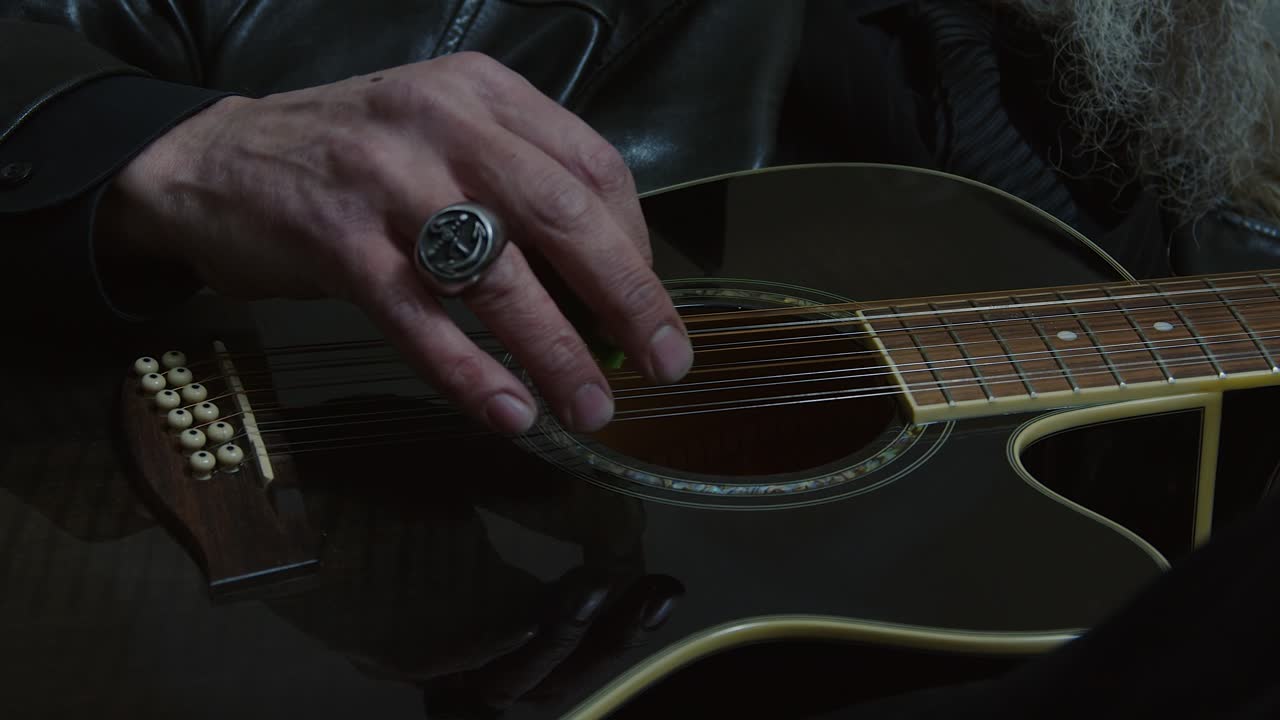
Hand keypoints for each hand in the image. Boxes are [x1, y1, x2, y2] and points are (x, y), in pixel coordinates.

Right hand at [98, 52, 692, 433]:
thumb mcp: (442, 138)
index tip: (650, 309)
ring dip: (556, 350)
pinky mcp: (334, 238)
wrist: (211, 161)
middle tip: (666, 365)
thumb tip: (606, 288)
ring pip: (495, 272)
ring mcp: (386, 178)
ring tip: (592, 409)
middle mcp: (442, 122)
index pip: (593, 165)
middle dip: (628, 297)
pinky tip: (509, 412)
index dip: (636, 246)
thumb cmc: (351, 161)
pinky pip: (418, 317)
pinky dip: (469, 372)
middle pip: (563, 213)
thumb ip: (518, 187)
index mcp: (483, 93)